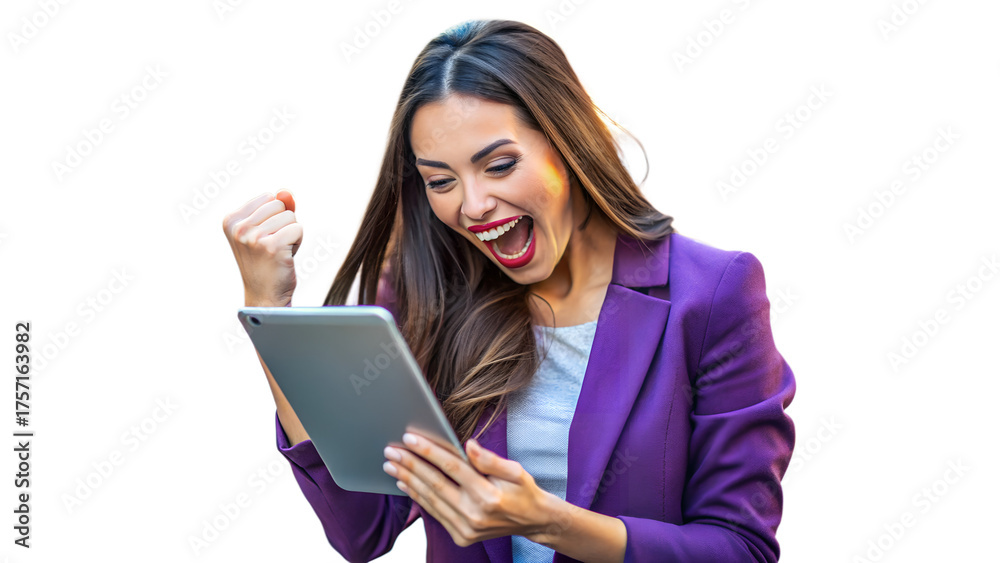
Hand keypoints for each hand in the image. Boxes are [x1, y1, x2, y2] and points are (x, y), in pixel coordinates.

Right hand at [222, 190, 301, 306]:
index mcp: (231, 220)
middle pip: (279, 205)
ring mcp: (253, 237)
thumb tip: (286, 191)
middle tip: (273, 247)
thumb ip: (277, 206)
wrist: (265, 296)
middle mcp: (238, 228)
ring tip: (278, 252)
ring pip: (290, 216)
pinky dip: (298, 242)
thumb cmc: (267, 262)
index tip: (264, 238)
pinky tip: (285, 257)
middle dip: (284, 224)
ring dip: (291, 234)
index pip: (268, 198)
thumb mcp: (267, 230)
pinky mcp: (271, 246)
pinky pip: (298, 229)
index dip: (275, 217)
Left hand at [383, 430, 556, 546]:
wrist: (532, 522)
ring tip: (391, 465)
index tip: (409, 438)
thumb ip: (490, 459)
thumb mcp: (515, 470)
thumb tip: (468, 444)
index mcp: (488, 495)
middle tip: (390, 450)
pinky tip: (405, 484)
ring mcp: (466, 529)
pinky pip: (434, 513)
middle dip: (410, 465)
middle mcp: (474, 514)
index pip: (451, 468)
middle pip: (434, 484)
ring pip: (430, 499)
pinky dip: (418, 497)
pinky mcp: (461, 536)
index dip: (428, 451)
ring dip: (408, 480)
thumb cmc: (523, 491)